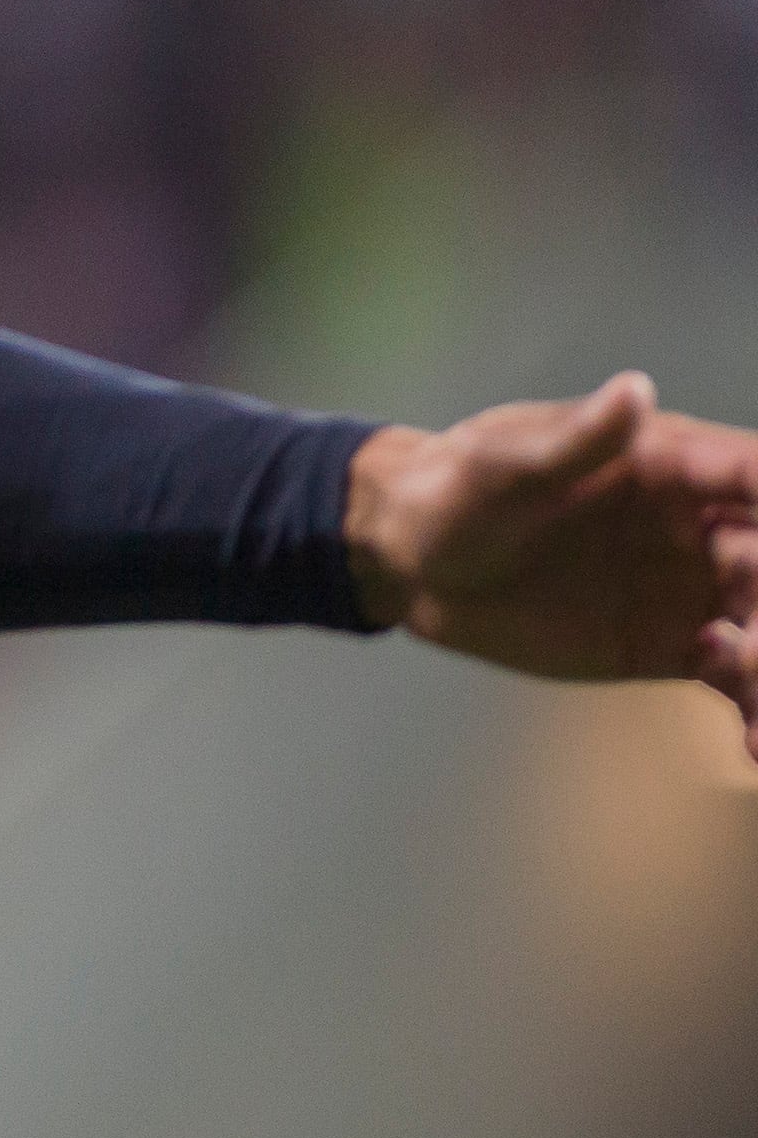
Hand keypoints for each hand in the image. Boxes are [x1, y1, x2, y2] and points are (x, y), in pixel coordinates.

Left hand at [348, 372, 757, 755]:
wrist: (413, 559)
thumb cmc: (457, 489)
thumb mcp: (505, 463)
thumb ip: (577, 440)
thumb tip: (633, 390)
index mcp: (676, 464)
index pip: (756, 477)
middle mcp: (705, 527)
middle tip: (749, 640)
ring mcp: (695, 591)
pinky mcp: (674, 647)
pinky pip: (737, 680)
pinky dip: (756, 713)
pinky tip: (754, 747)